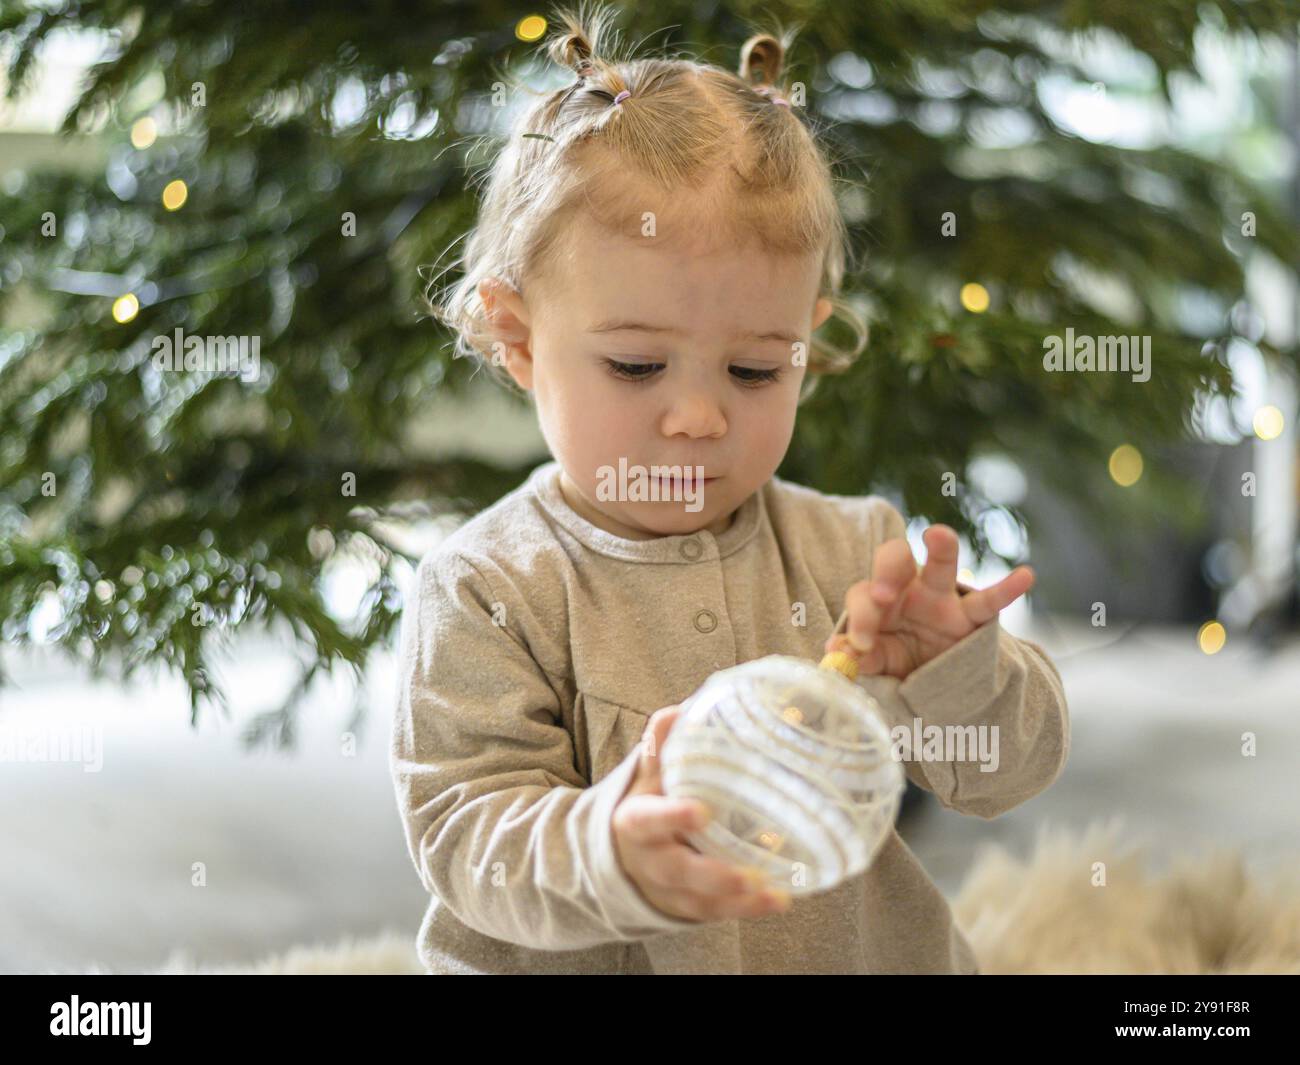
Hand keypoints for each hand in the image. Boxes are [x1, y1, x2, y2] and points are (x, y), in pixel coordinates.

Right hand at [611, 705, 792, 921]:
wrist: (624, 858)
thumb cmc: (648, 805)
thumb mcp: (647, 777)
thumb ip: (662, 747)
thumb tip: (684, 709)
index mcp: (636, 822)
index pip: (648, 820)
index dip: (672, 818)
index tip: (701, 812)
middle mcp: (651, 861)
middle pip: (678, 871)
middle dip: (713, 874)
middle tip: (748, 875)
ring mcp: (669, 890)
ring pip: (700, 901)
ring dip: (737, 901)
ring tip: (772, 894)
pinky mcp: (689, 908)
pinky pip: (716, 913)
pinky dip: (747, 910)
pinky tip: (778, 900)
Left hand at [822, 524, 1033, 679]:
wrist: (937, 680)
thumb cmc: (899, 659)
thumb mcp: (879, 661)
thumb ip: (863, 656)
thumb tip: (836, 651)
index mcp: (877, 600)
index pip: (863, 595)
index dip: (859, 617)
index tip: (858, 645)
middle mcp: (908, 588)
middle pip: (894, 558)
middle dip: (887, 571)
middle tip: (883, 596)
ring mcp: (941, 598)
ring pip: (941, 565)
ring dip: (939, 548)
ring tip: (936, 534)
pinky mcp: (971, 616)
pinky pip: (990, 601)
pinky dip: (1008, 588)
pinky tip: (1026, 575)